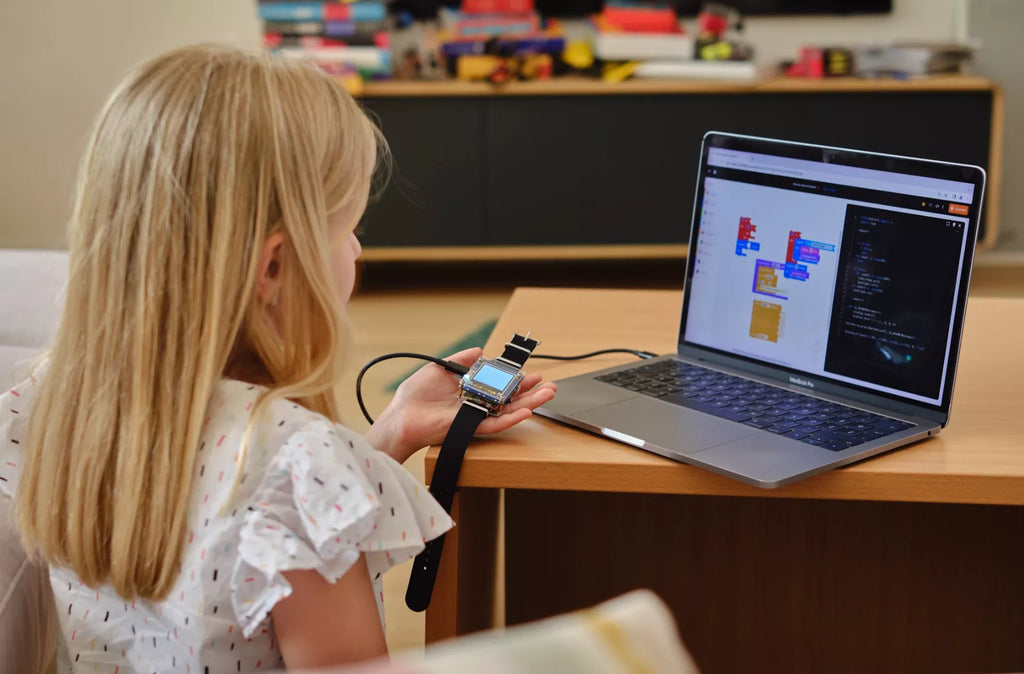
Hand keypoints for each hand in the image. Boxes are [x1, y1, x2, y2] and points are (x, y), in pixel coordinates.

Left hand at [364, 347, 556, 463]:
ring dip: (529, 403)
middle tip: (549, 385)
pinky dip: (511, 418)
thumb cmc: (415, 395)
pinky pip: (495, 424)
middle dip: (530, 391)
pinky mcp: (471, 428)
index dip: (515, 379)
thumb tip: (480, 350)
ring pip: (508, 411)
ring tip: (548, 394)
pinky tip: (526, 411)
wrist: (402, 416)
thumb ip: (462, 360)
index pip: (499, 384)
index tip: (529, 372)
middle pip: (509, 398)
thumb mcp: (441, 367)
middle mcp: (476, 403)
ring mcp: (476, 416)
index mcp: (470, 390)